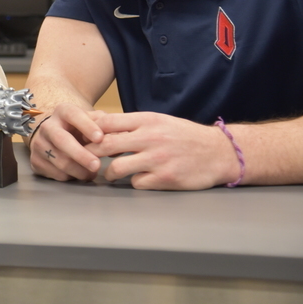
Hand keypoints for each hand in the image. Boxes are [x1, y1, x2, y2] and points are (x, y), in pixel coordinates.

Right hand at [27, 103, 103, 181]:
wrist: (54, 134)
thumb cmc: (79, 129)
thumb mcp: (92, 121)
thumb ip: (108, 126)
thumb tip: (122, 135)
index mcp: (63, 111)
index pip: (74, 115)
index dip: (87, 126)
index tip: (100, 138)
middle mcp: (47, 126)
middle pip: (62, 140)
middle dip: (81, 155)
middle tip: (97, 166)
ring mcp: (39, 144)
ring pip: (59, 161)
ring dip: (79, 170)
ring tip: (91, 173)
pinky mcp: (35, 160)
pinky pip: (54, 173)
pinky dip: (69, 177)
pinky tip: (77, 173)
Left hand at [83, 111, 241, 189]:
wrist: (220, 153)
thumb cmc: (184, 136)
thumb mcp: (158, 122)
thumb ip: (131, 124)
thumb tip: (97, 125)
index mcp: (147, 120)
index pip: (107, 122)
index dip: (90, 131)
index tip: (82, 139)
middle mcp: (151, 138)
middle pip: (105, 145)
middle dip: (90, 153)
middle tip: (85, 159)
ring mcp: (158, 159)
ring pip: (116, 168)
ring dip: (108, 173)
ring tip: (108, 173)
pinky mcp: (165, 179)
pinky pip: (136, 183)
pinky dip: (134, 182)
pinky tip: (139, 178)